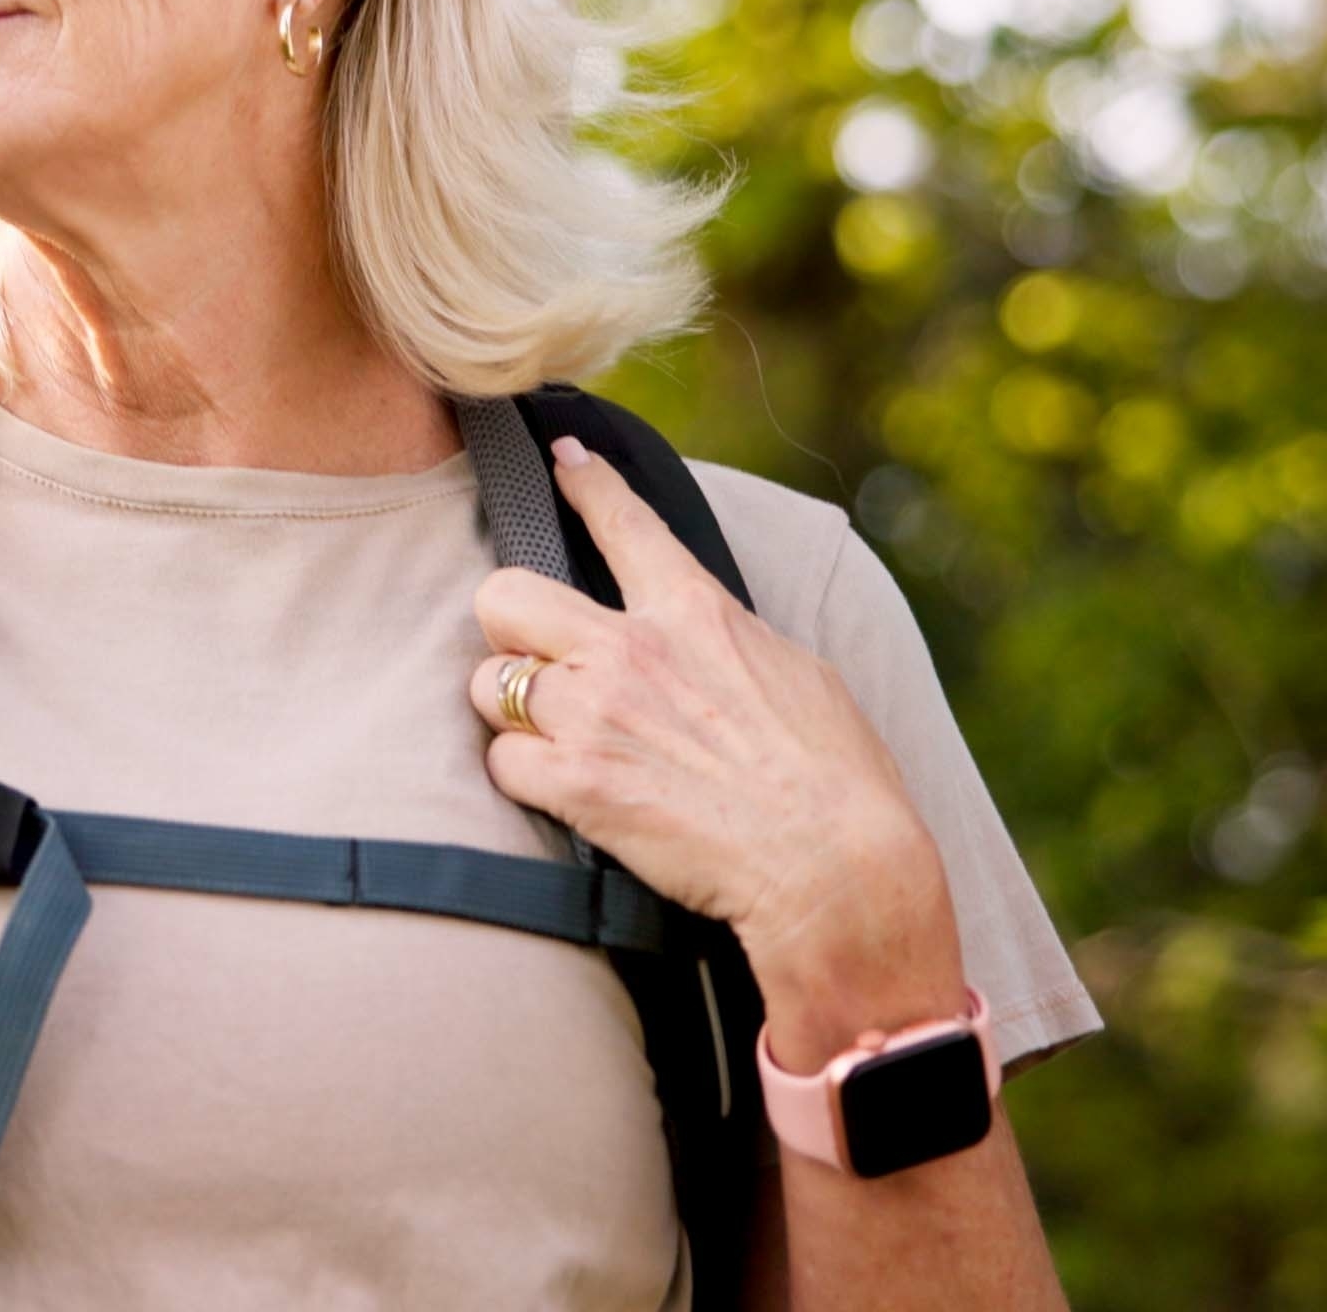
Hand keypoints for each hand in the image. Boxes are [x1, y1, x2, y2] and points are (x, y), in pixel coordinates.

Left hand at [466, 435, 964, 1053]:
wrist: (836, 868)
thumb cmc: (838, 778)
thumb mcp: (797, 674)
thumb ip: (727, 640)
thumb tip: (704, 636)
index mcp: (695, 612)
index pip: (623, 522)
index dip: (585, 483)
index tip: (562, 458)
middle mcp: (631, 650)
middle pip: (503, 596)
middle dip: (508, 626)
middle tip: (537, 658)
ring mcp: (596, 716)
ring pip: (488, 684)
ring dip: (512, 711)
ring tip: (557, 738)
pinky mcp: (576, 787)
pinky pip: (501, 763)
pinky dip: (524, 779)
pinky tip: (565, 792)